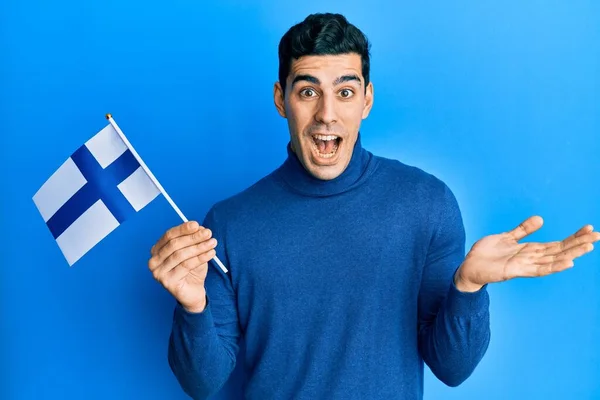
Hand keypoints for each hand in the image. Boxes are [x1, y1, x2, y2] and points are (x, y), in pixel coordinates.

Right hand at [148, 221, 217, 312]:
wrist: (194, 292)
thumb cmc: (192, 270)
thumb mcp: (194, 251)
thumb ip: (194, 238)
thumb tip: (199, 227)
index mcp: (157, 250)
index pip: (168, 235)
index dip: (183, 229)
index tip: (197, 225)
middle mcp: (154, 261)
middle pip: (174, 244)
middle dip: (193, 237)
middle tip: (208, 233)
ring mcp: (158, 272)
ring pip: (180, 255)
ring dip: (199, 247)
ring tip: (212, 243)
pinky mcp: (167, 282)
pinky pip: (186, 266)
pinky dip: (200, 258)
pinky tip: (211, 254)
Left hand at [455, 216, 599, 291]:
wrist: (469, 266)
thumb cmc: (487, 254)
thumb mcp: (507, 237)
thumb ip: (523, 230)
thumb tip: (541, 219)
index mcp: (530, 250)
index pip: (557, 243)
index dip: (573, 237)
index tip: (589, 228)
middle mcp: (531, 258)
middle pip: (560, 250)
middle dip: (579, 243)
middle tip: (599, 235)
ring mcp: (525, 265)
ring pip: (554, 259)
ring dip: (572, 254)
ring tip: (589, 246)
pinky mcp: (516, 270)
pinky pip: (539, 269)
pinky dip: (554, 266)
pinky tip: (568, 263)